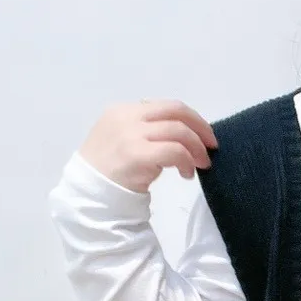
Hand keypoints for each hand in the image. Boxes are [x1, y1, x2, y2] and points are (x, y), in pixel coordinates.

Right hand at [77, 98, 218, 192]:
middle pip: (176, 111)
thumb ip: (144, 128)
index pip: (165, 106)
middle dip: (200, 127)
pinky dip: (187, 161)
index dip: (189, 118)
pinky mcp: (137, 154)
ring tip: (200, 165)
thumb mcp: (122, 138)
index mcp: (123, 110)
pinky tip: (187, 174)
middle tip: (212, 146)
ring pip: (179, 131)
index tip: (202, 133)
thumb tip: (180, 129)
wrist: (88, 194)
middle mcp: (126, 117)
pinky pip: (175, 151)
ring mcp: (131, 134)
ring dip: (197, 148)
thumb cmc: (107, 171)